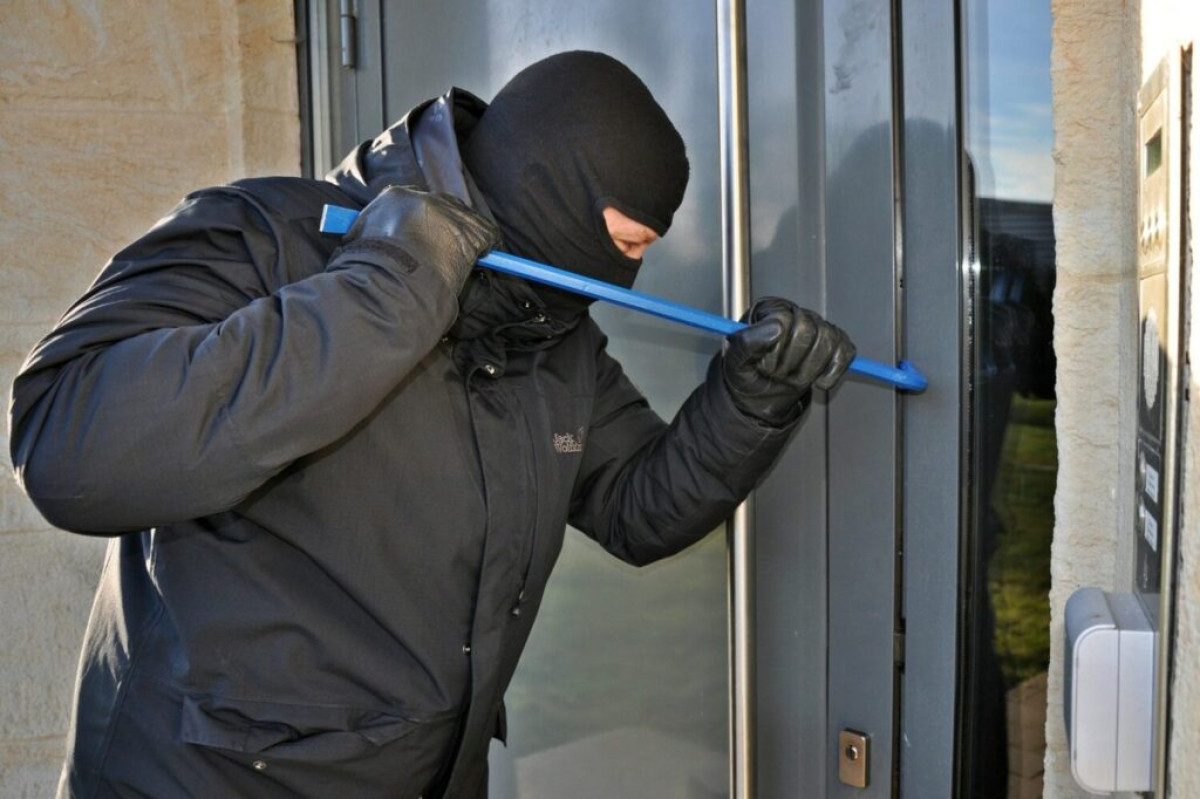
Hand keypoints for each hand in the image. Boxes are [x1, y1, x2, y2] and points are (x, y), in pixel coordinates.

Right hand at [345, 186, 501, 292]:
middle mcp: (424, 199)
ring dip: (466, 236)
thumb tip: (359, 239)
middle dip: (446, 225)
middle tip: (445, 246)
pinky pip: (487, 235)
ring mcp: (450, 214)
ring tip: (464, 255)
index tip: (425, 233)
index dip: (423, 220)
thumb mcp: (357, 240)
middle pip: (444, 206)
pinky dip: (487, 247)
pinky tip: (484, 257)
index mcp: (395, 197)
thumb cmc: (368, 266)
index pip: (415, 202)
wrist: (389, 278)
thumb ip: (367, 232)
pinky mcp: (472, 231)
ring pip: (466, 219)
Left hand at [722, 297, 855, 425]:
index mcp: (769, 310)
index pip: (783, 320)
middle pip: (809, 330)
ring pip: (829, 341)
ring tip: (792, 378)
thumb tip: (775, 327)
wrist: (760, 399)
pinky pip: (845, 352)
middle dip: (792, 362)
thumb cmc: (747, 375)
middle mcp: (795, 314)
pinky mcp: (834, 346)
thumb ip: (747, 342)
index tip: (765, 365)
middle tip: (778, 374)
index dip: (776, 350)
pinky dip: (831, 373)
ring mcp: (818, 328)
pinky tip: (815, 380)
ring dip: (809, 371)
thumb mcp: (735, 362)